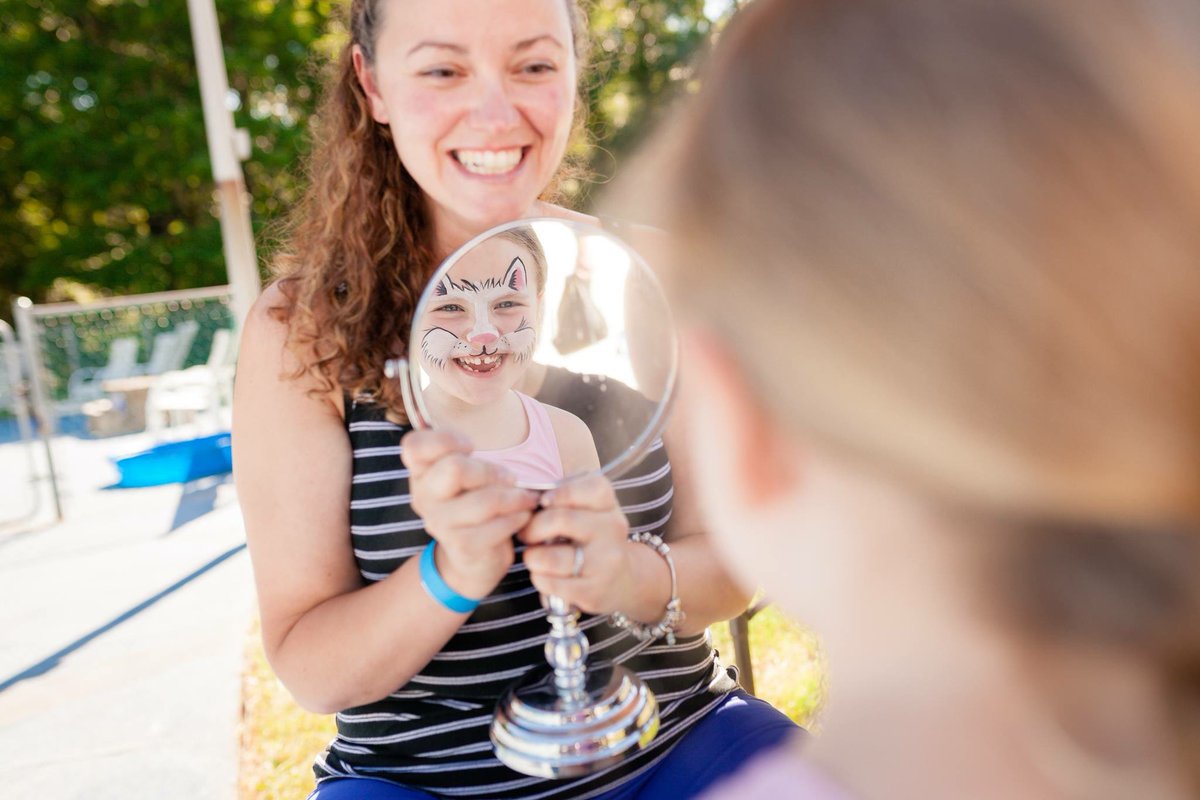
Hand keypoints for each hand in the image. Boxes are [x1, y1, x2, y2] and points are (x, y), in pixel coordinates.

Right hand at [402, 429, 539, 599]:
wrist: (473, 558)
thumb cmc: (474, 502)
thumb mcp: (468, 476)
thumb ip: (468, 454)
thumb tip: (491, 415)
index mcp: (421, 472)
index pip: (414, 446)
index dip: (445, 439)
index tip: (471, 446)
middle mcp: (424, 496)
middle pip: (455, 468)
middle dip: (491, 470)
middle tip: (511, 477)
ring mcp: (440, 523)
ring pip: (484, 501)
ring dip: (515, 497)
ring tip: (528, 498)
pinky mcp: (461, 546)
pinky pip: (497, 526)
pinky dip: (517, 518)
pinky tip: (523, 516)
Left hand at [518, 473, 633, 614]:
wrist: (622, 581)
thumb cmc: (593, 541)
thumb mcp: (589, 513)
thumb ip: (564, 501)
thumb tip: (526, 501)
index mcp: (608, 505)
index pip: (590, 486)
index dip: (560, 493)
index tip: (543, 502)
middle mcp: (612, 529)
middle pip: (560, 519)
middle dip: (532, 528)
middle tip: (526, 535)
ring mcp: (605, 562)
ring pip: (551, 557)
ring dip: (532, 557)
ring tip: (534, 558)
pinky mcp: (593, 590)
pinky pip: (551, 583)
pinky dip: (539, 579)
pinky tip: (544, 576)